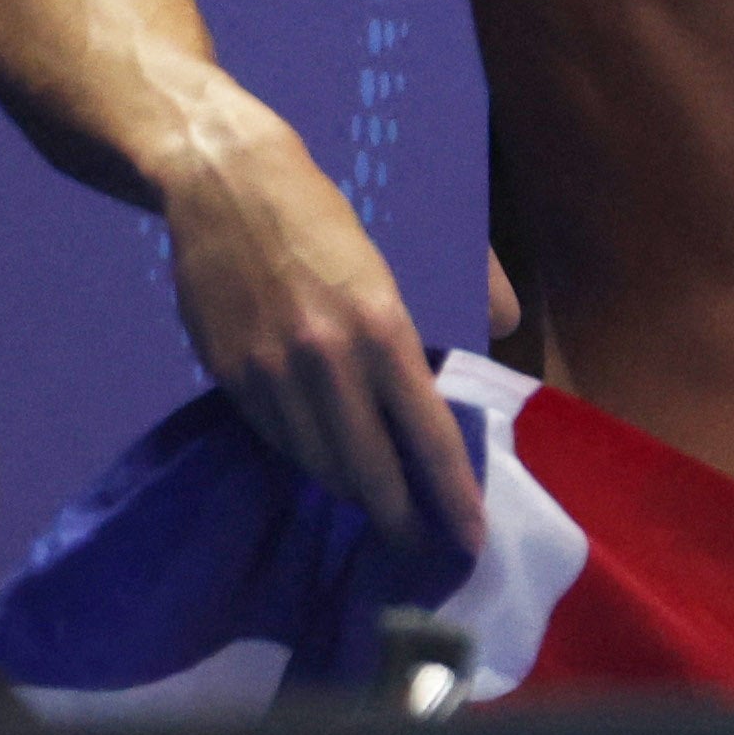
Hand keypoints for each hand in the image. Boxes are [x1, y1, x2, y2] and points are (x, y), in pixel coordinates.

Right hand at [162, 114, 480, 550]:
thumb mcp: (410, 244)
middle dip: (399, 518)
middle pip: (368, 470)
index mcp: (382, 329)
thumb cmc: (331, 214)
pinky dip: (306, 461)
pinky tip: (326, 469)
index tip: (468, 539)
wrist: (227, 186)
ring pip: (317, 464)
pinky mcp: (229, 377)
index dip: (450, 496)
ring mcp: (270, 375)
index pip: (425, 436)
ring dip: (352, 494)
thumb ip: (468, 285)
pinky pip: (276, 441)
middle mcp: (326, 362)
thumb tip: (506, 327)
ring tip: (382, 513)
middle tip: (422, 548)